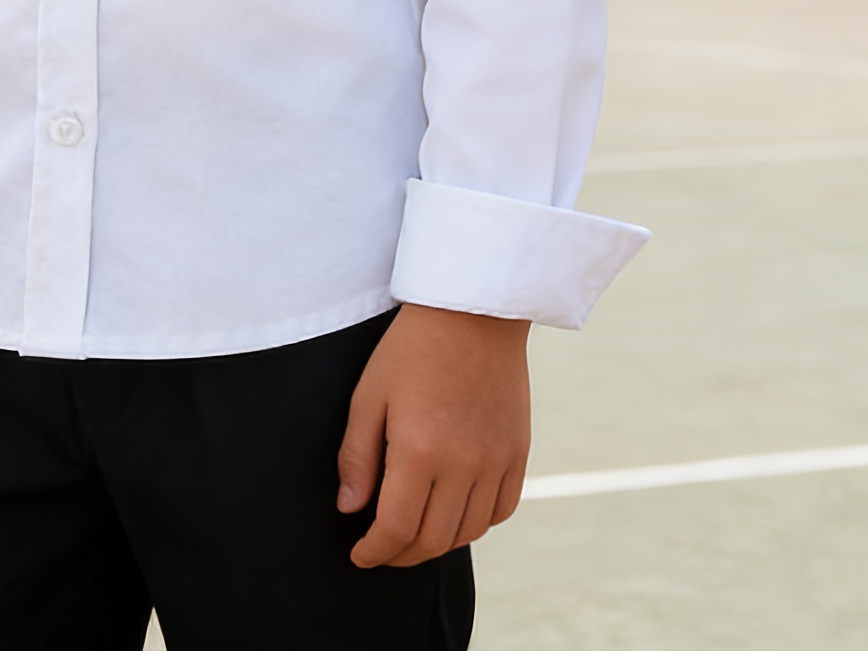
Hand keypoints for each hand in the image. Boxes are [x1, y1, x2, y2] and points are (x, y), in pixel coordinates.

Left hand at [336, 305, 530, 567]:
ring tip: (415, 534)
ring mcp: (495, 460)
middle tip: (383, 550)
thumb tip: (349, 510)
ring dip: (438, 543)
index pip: (395, 528)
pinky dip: (477, 524)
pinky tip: (456, 514)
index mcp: (418, 450)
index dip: (375, 552)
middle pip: (433, 540)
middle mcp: (462, 463)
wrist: (472, 310)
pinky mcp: (518, 451)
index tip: (361, 556)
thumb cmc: (412, 348)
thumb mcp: (369, 395)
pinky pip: (501, 510)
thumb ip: (357, 457)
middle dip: (402, 555)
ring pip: (468, 533)